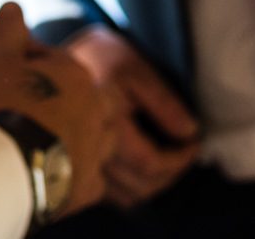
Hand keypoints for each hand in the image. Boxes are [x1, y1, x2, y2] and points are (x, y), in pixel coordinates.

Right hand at [0, 3, 112, 216]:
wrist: (12, 166)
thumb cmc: (6, 107)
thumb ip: (7, 31)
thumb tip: (12, 6)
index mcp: (77, 76)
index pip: (58, 63)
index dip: (34, 67)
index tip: (13, 77)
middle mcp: (96, 109)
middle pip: (96, 98)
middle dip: (79, 100)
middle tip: (49, 110)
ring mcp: (96, 148)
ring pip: (104, 137)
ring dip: (87, 136)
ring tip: (60, 142)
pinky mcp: (87, 185)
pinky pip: (90, 178)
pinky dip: (77, 176)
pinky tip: (61, 176)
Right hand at [64, 23, 202, 208]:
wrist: (59, 59)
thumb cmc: (103, 60)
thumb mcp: (138, 72)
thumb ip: (164, 104)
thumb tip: (190, 133)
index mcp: (106, 128)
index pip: (149, 163)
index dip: (179, 160)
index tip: (195, 144)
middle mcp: (90, 154)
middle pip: (139, 187)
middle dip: (171, 174)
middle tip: (186, 152)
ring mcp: (80, 165)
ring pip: (125, 196)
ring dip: (154, 184)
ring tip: (170, 159)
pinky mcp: (76, 169)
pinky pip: (110, 193)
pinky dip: (133, 186)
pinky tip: (145, 163)